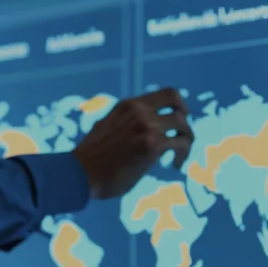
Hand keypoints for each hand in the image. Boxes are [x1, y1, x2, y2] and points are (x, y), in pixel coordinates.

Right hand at [72, 88, 192, 198]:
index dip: (178, 104)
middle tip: (184, 136)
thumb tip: (132, 131)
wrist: (80, 173)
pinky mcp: (152, 145)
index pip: (165, 93)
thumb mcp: (105, 129)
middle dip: (185, 121)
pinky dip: (183, 155)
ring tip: (180, 156)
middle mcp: (139, 111)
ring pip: (183, 125)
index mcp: (128, 106)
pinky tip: (175, 165)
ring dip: (187, 140)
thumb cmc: (90, 159)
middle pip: (178, 104)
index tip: (179, 117)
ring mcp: (146, 126)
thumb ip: (122, 124)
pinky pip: (180, 144)